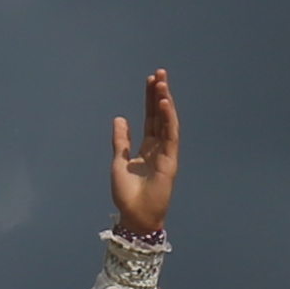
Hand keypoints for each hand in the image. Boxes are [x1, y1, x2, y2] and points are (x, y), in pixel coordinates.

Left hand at [106, 68, 180, 237]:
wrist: (134, 215)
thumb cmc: (126, 194)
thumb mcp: (119, 161)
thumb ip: (121, 140)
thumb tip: (120, 118)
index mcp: (147, 147)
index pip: (151, 118)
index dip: (150, 99)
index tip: (151, 80)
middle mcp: (159, 147)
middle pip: (161, 116)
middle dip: (160, 94)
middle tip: (160, 73)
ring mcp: (166, 153)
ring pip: (168, 122)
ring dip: (165, 102)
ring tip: (162, 83)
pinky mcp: (170, 161)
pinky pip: (171, 136)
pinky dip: (169, 119)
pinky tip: (165, 104)